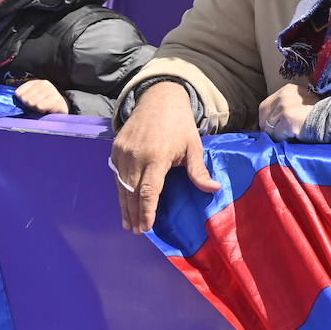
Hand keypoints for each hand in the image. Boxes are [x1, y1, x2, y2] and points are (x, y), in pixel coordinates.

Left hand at [14, 79, 67, 114]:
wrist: (63, 107)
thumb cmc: (45, 103)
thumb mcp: (33, 96)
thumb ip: (24, 96)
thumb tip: (16, 98)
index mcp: (36, 82)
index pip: (19, 93)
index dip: (21, 100)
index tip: (28, 102)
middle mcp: (44, 83)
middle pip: (25, 98)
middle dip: (29, 105)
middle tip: (36, 106)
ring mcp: (51, 90)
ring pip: (32, 103)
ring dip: (36, 108)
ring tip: (42, 107)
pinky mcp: (56, 99)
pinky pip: (40, 106)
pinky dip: (42, 110)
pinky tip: (46, 109)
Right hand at [111, 82, 219, 233]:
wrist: (159, 99)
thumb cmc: (180, 124)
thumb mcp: (193, 145)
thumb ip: (198, 170)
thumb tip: (214, 189)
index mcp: (156, 156)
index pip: (148, 190)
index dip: (146, 211)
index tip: (146, 227)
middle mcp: (135, 156)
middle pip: (131, 192)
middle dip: (133, 213)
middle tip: (137, 230)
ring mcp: (122, 152)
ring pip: (121, 185)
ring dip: (124, 205)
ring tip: (128, 223)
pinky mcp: (115, 148)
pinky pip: (116, 175)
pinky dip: (120, 190)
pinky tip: (125, 202)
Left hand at [258, 84, 322, 141]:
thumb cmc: (320, 112)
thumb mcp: (302, 102)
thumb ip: (287, 106)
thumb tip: (271, 123)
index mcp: (287, 89)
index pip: (264, 106)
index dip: (265, 120)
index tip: (272, 129)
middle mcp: (283, 95)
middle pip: (264, 118)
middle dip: (269, 129)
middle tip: (279, 136)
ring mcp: (284, 106)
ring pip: (269, 128)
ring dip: (278, 135)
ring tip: (290, 135)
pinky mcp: (287, 118)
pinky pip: (277, 135)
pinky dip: (284, 139)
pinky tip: (295, 136)